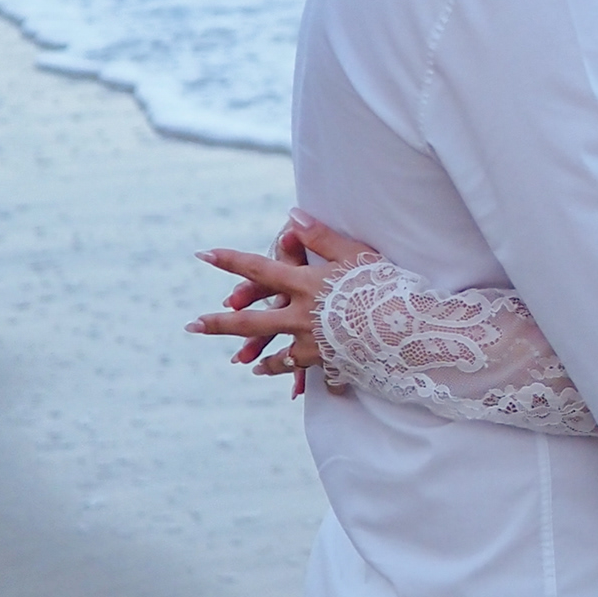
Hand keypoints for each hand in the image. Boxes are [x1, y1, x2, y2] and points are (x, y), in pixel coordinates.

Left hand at [189, 212, 379, 379]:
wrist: (405, 329)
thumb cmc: (384, 284)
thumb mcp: (355, 253)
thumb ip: (320, 237)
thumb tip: (291, 217)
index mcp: (304, 284)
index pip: (259, 268)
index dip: (230, 260)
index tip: (203, 255)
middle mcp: (300, 315)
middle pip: (251, 322)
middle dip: (219, 323)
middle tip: (192, 325)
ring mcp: (312, 342)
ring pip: (275, 353)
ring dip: (256, 355)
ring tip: (240, 361)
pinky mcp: (328, 361)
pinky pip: (304, 370)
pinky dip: (292, 374)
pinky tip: (284, 379)